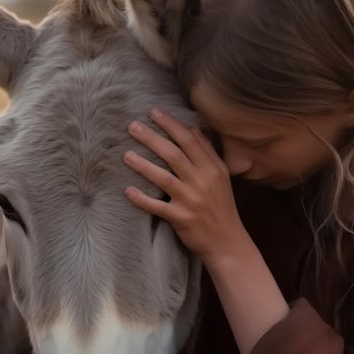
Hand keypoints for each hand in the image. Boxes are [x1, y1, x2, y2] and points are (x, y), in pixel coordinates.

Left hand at [123, 108, 248, 264]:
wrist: (227, 242)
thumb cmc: (221, 207)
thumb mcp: (221, 177)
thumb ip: (207, 152)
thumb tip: (193, 128)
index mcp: (212, 168)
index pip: (189, 140)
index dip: (170, 124)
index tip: (153, 112)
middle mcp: (202, 181)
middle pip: (173, 154)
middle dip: (151, 138)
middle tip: (131, 126)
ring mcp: (191, 200)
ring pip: (164, 178)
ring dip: (143, 165)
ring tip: (125, 155)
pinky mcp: (181, 218)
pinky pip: (157, 206)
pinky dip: (142, 199)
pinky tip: (128, 191)